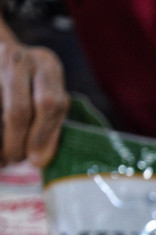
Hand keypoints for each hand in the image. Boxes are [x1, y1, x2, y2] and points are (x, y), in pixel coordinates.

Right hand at [0, 37, 68, 166]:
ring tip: (4, 160)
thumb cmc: (31, 82)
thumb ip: (50, 125)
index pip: (49, 104)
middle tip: (16, 159)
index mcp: (48, 65)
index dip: (42, 136)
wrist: (0, 51)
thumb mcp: (47, 93)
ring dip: (0, 141)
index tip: (37, 160)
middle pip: (19, 110)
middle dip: (17, 142)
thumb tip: (39, 160)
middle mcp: (20, 59)